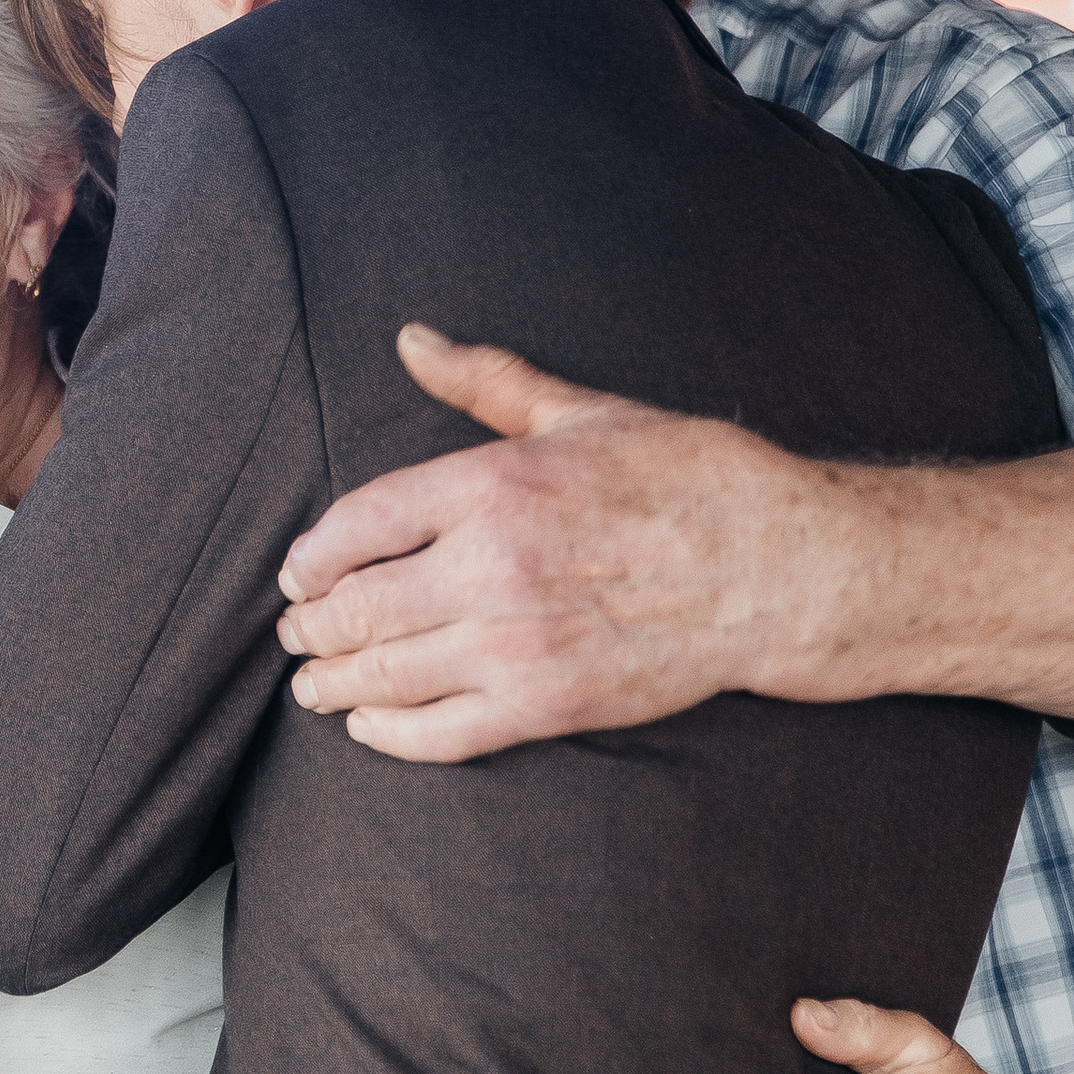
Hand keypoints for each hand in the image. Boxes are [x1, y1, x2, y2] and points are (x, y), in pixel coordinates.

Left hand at [274, 326, 817, 760]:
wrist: (778, 569)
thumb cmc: (686, 479)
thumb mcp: (580, 413)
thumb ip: (485, 381)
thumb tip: (412, 339)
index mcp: (491, 485)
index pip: (357, 525)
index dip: (311, 557)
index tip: (298, 573)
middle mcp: (491, 566)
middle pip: (357, 606)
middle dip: (312, 627)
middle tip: (296, 635)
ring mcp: (516, 643)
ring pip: (386, 673)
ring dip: (334, 683)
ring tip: (315, 684)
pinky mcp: (548, 706)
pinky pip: (440, 732)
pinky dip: (390, 733)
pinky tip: (370, 725)